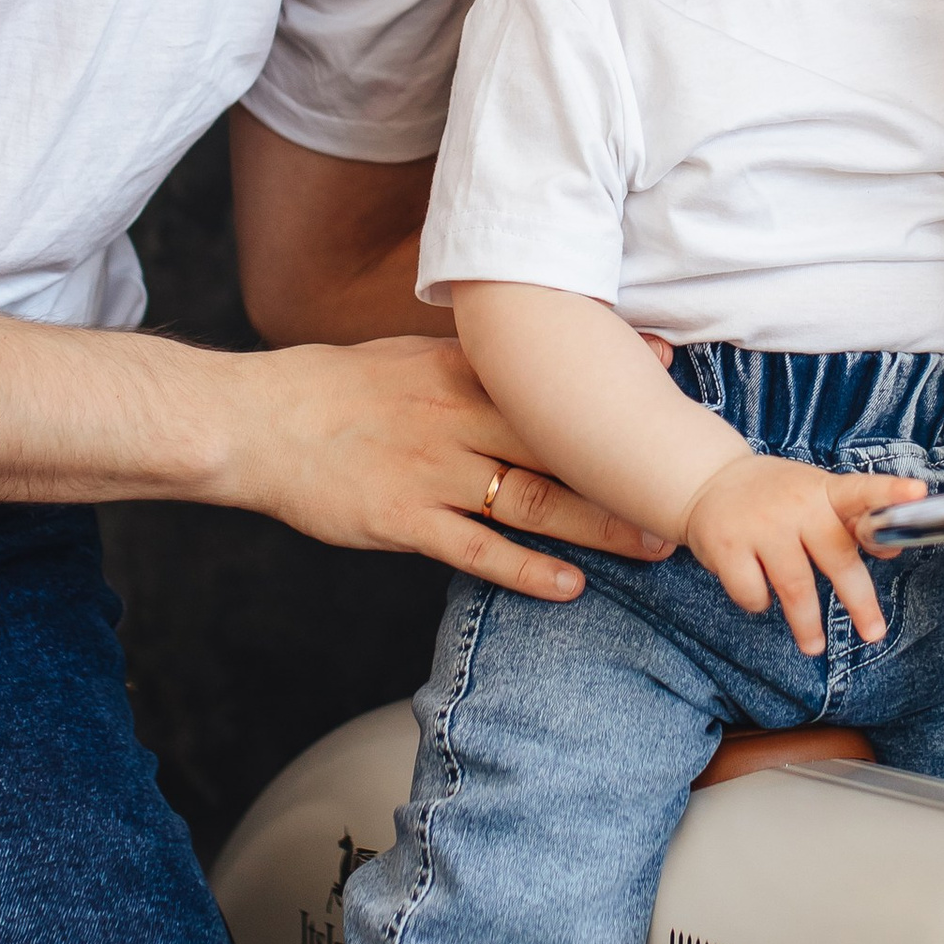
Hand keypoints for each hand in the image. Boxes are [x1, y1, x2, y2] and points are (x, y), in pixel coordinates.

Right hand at [228, 336, 669, 600]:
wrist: (255, 422)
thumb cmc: (335, 389)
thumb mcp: (410, 357)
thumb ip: (475, 365)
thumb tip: (534, 360)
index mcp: (462, 372)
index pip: (552, 378)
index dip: (613, 387)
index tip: (675, 393)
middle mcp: (456, 416)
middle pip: (560, 444)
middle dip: (627, 469)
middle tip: (688, 491)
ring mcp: (430, 470)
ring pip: (532, 499)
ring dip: (598, 525)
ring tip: (653, 546)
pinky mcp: (401, 520)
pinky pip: (474, 550)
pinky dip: (525, 569)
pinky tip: (570, 586)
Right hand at [681, 450, 926, 657]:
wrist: (708, 481)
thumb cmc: (776, 495)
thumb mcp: (816, 497)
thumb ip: (853, 522)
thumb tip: (891, 550)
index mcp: (824, 490)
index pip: (862, 490)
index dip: (889, 493)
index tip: (918, 494)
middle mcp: (795, 504)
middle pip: (836, 557)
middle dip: (858, 600)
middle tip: (874, 633)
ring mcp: (760, 525)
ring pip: (795, 587)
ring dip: (807, 624)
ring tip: (814, 646)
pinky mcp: (727, 546)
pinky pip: (754, 594)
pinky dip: (760, 602)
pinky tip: (760, 592)